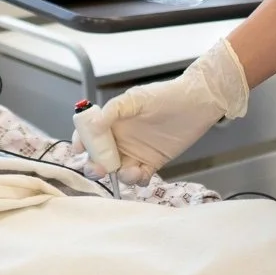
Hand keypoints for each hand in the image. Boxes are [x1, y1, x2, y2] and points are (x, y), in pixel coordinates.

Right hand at [72, 38, 249, 184]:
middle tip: (99, 168)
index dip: (81, 142)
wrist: (197, 103)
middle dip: (95, 165)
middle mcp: (121, 138)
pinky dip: (138, 179)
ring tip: (129, 171)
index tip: (78, 150)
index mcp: (113, 121)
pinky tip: (142, 173)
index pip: (90, 134)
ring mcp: (136, 152)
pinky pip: (139, 177)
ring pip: (118, 170)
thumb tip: (94, 124)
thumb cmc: (166, 95)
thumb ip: (114, 111)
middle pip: (100, 157)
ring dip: (119, 175)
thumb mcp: (137, 99)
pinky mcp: (152, 162)